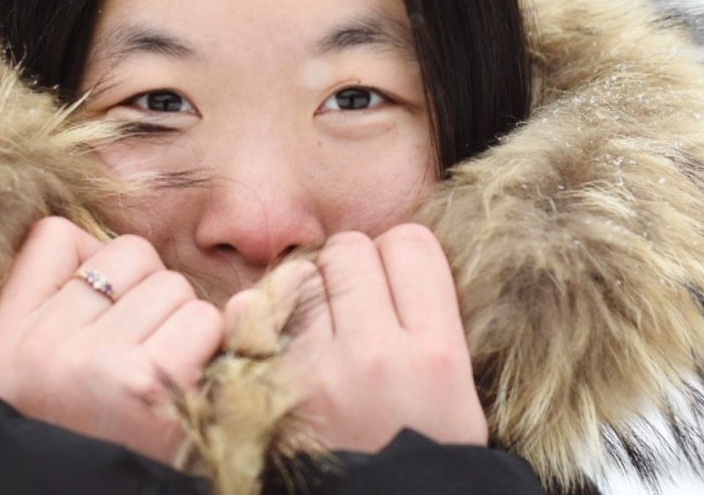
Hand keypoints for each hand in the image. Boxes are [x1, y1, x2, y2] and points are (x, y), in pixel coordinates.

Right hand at [0, 216, 223, 463]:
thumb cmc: (89, 424)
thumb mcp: (37, 363)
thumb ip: (61, 291)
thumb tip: (118, 238)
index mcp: (7, 335)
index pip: (53, 235)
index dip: (92, 259)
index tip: (98, 309)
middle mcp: (43, 346)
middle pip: (130, 252)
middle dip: (147, 291)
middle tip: (138, 347)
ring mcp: (96, 363)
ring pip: (173, 283)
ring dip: (180, 319)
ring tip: (159, 368)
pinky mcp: (150, 382)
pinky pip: (203, 318)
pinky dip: (207, 344)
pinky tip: (184, 380)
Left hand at [228, 224, 486, 452]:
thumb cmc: (415, 461)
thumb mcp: (452, 398)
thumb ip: (426, 324)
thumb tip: (384, 257)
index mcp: (437, 357)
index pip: (410, 244)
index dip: (397, 258)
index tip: (392, 285)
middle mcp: (376, 357)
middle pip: (350, 248)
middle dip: (349, 271)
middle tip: (351, 310)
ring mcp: (314, 374)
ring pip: (300, 272)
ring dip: (306, 292)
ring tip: (316, 332)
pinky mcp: (262, 391)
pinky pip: (250, 308)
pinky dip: (260, 319)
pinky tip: (279, 348)